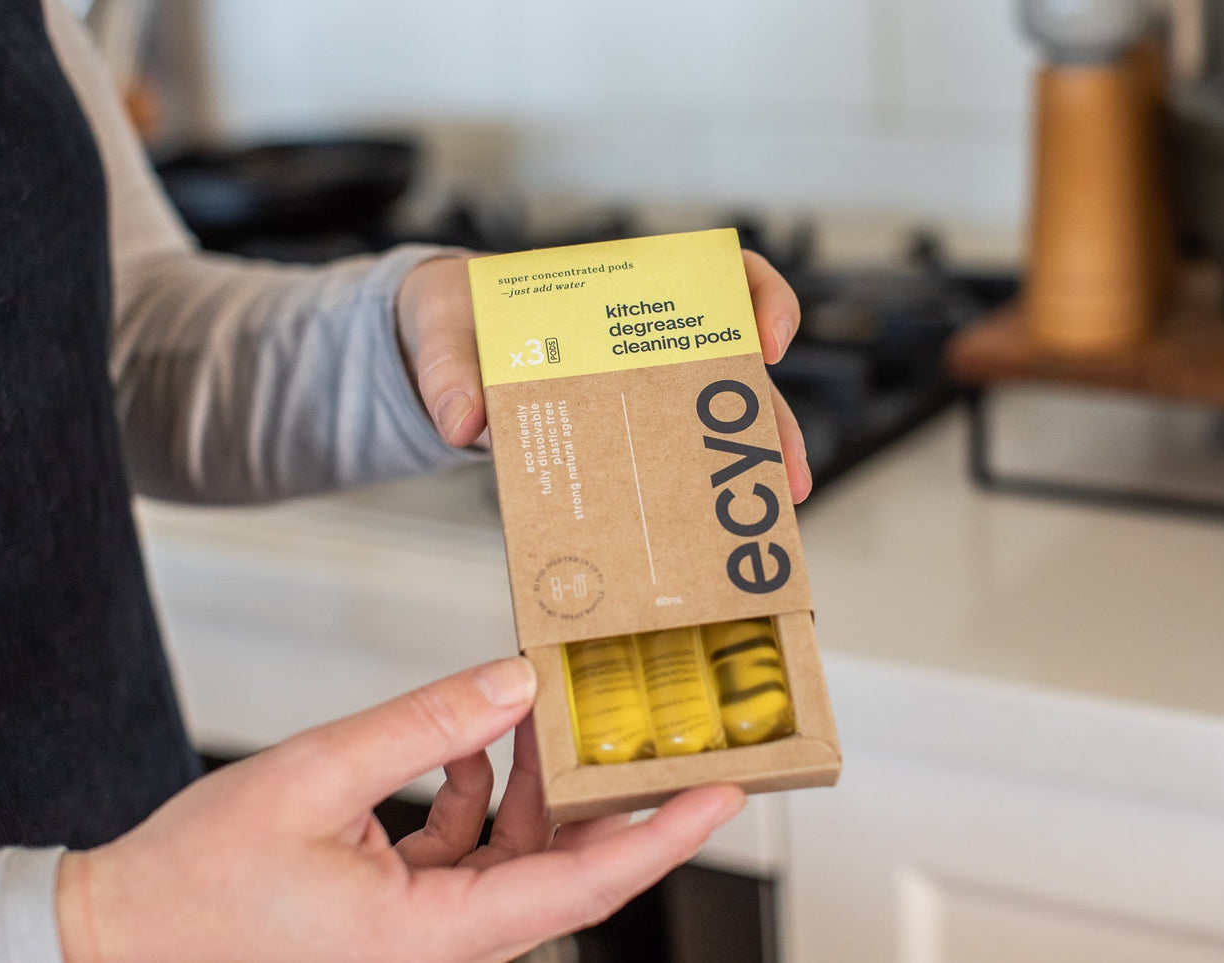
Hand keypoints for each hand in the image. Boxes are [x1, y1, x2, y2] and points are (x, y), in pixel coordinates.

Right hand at [56, 658, 745, 962]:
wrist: (117, 943)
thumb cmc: (192, 887)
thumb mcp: (314, 779)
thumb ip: (424, 726)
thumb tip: (514, 683)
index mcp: (432, 940)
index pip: (584, 889)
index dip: (662, 837)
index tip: (722, 792)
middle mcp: (443, 949)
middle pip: (563, 870)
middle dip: (608, 796)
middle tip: (649, 727)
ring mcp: (425, 936)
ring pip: (519, 859)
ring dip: (537, 785)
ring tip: (549, 708)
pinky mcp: (401, 916)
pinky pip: (471, 855)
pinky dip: (479, 796)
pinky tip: (471, 740)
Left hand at [396, 249, 812, 501]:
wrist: (438, 353)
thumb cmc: (458, 319)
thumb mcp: (444, 327)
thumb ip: (448, 367)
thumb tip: (461, 421)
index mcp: (622, 291)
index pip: (719, 275)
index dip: (760, 298)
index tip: (766, 342)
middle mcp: (647, 342)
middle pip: (735, 368)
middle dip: (769, 420)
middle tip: (785, 474)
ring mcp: (638, 392)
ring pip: (714, 424)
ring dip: (747, 468)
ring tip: (770, 514)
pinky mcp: (615, 438)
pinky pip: (663, 464)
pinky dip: (687, 496)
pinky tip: (705, 533)